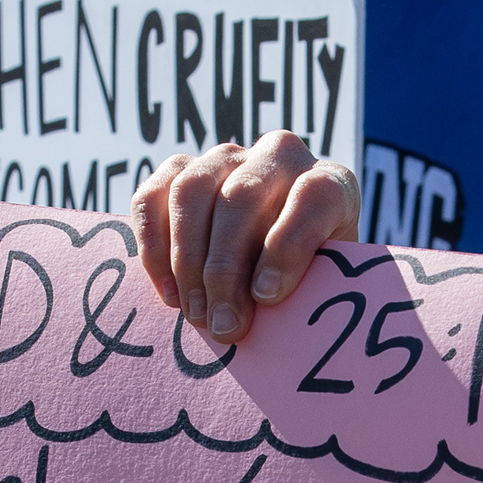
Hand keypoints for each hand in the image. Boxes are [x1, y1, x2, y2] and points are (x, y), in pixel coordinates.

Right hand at [126, 135, 359, 343]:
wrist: (274, 260)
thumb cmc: (306, 282)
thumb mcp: (322, 285)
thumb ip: (307, 293)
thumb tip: (266, 316)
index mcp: (331, 183)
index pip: (314, 195)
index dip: (288, 245)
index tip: (267, 298)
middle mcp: (279, 156)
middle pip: (243, 196)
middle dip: (226, 268)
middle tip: (223, 325)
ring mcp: (226, 158)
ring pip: (193, 191)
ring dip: (187, 260)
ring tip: (195, 314)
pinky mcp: (180, 167)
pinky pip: (152, 195)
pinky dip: (153, 245)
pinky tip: (169, 293)